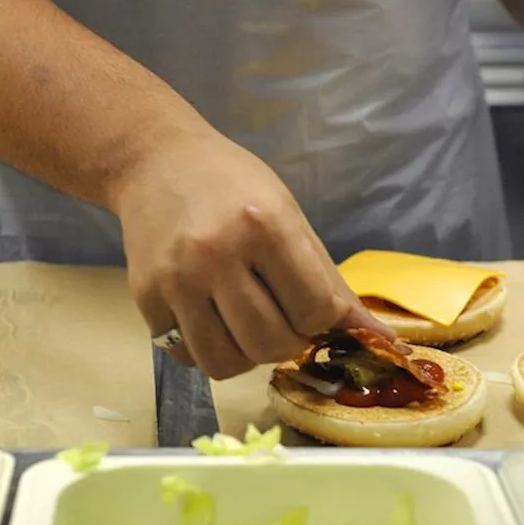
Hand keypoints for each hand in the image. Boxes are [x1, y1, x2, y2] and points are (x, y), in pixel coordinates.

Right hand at [110, 132, 392, 379]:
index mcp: (264, 226)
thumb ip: (329, 281)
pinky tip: (210, 319)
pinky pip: (185, 356)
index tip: (309, 303)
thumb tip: (379, 338)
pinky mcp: (144, 297)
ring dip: (245, 356)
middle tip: (281, 319)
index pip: (314, 311)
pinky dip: (206, 349)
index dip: (320, 319)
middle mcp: (216, 254)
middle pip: (270, 344)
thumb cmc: (231, 184)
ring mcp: (175, 279)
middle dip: (287, 343)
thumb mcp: (288, 215)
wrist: (154, 160)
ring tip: (245, 326)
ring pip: (224, 363)